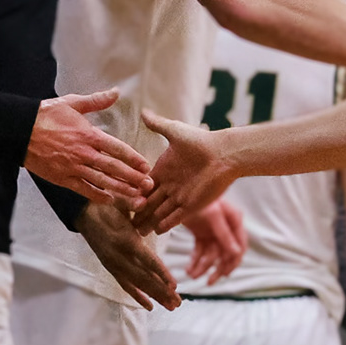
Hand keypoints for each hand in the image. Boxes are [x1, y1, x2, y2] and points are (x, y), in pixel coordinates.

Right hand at [24, 90, 152, 207]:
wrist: (19, 130)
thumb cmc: (46, 114)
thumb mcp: (72, 102)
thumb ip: (96, 100)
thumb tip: (115, 92)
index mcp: (88, 134)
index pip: (116, 148)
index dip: (133, 158)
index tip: (146, 166)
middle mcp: (83, 153)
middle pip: (112, 168)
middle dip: (132, 178)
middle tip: (148, 185)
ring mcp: (72, 167)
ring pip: (101, 182)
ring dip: (120, 190)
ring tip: (135, 197)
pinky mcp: (62, 178)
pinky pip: (83, 189)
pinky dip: (97, 196)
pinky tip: (109, 200)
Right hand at [78, 203, 179, 310]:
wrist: (83, 212)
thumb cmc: (106, 204)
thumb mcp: (119, 199)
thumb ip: (133, 201)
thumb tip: (145, 197)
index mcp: (125, 240)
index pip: (147, 260)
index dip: (161, 273)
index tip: (174, 286)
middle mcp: (119, 256)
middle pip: (144, 278)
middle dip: (162, 291)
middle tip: (178, 303)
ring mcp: (113, 264)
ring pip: (136, 284)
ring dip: (154, 296)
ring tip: (171, 306)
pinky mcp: (110, 267)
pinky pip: (125, 284)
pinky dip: (137, 296)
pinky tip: (150, 306)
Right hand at [135, 110, 239, 230]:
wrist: (225, 154)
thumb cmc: (201, 141)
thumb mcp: (175, 131)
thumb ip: (158, 124)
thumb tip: (143, 111)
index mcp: (164, 170)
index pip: (144, 185)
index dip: (134, 193)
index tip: (121, 201)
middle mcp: (170, 185)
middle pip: (151, 203)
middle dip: (139, 213)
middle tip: (126, 224)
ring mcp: (181, 197)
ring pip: (161, 213)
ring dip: (150, 222)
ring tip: (138, 233)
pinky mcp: (193, 206)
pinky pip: (176, 218)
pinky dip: (167, 225)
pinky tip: (156, 232)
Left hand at [180, 199, 246, 281]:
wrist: (180, 188)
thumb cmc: (201, 196)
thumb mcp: (213, 215)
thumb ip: (225, 234)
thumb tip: (236, 254)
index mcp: (235, 221)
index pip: (240, 246)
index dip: (233, 262)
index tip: (224, 274)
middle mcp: (226, 227)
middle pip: (226, 254)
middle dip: (217, 268)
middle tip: (208, 282)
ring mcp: (214, 231)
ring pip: (212, 255)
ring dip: (202, 266)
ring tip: (191, 275)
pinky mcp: (201, 233)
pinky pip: (200, 251)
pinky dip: (195, 261)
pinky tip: (188, 269)